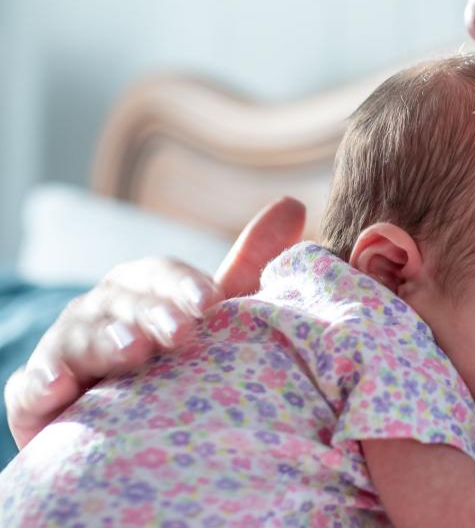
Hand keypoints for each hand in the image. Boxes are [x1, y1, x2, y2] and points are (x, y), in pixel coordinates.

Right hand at [4, 196, 305, 447]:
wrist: (118, 419)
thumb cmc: (173, 357)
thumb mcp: (209, 313)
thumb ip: (247, 266)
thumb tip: (293, 204)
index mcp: (144, 287)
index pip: (162, 275)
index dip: (185, 285)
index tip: (212, 303)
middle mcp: (102, 309)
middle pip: (124, 302)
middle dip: (151, 313)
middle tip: (181, 332)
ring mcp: (66, 347)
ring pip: (80, 337)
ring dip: (104, 342)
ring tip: (132, 353)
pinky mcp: (37, 393)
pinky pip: (33, 386)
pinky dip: (42, 384)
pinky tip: (58, 388)